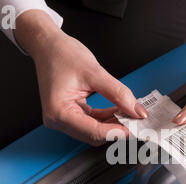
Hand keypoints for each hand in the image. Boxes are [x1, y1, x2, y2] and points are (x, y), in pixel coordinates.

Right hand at [14, 10, 147, 145]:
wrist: (48, 46)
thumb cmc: (61, 54)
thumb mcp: (95, 72)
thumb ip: (119, 93)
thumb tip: (137, 111)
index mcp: (59, 112)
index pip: (94, 132)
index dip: (118, 131)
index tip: (136, 126)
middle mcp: (58, 120)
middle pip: (95, 135)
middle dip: (117, 129)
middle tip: (137, 120)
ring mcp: (62, 119)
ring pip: (95, 131)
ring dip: (114, 124)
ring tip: (130, 113)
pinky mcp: (69, 115)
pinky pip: (92, 123)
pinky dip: (107, 119)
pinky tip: (119, 110)